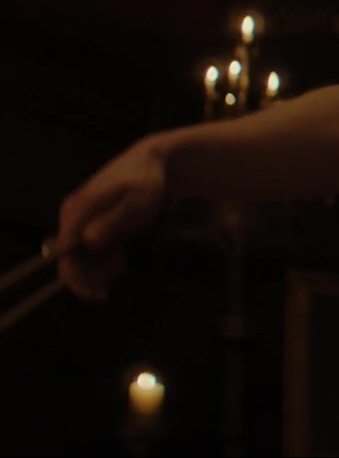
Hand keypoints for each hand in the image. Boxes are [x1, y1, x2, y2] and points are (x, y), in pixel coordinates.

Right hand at [52, 136, 170, 302]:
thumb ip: (111, 222)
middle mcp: (72, 218)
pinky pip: (90, 251)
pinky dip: (103, 260)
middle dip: (91, 275)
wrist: (154, 164)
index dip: (78, 278)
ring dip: (98, 269)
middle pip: (70, 260)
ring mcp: (80, 222)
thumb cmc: (145, 182)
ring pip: (81, 258)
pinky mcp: (92, 225)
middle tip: (120, 271)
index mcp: (76, 212)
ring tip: (123, 261)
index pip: (65, 255)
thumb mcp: (135, 203)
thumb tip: (87, 243)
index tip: (99, 293)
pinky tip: (120, 257)